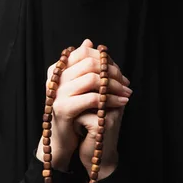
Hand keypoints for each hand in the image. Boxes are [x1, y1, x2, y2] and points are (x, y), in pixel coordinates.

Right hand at [37, 38, 130, 171]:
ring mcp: (57, 93)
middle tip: (126, 84)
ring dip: (115, 86)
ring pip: (93, 79)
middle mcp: (55, 78)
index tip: (119, 73)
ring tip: (127, 94)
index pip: (84, 53)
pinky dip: (111, 99)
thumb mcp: (80, 87)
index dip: (105, 60)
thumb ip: (84, 67)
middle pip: (90, 63)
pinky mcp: (63, 109)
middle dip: (113, 73)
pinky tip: (122, 103)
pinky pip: (93, 98)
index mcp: (57, 69)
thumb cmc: (74, 112)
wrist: (63, 140)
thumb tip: (89, 42)